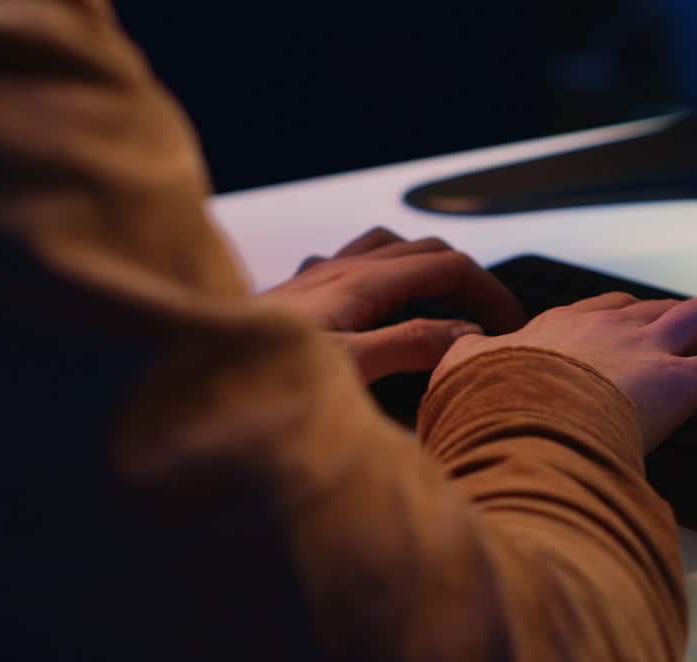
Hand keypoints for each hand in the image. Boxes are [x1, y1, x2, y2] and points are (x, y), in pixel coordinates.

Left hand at [260, 227, 525, 381]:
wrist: (181, 376)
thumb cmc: (259, 378)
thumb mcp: (350, 368)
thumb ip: (412, 346)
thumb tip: (468, 334)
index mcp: (360, 282)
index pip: (450, 266)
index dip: (492, 292)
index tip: (515, 327)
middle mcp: (339, 269)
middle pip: (426, 250)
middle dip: (468, 279)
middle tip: (492, 321)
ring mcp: (315, 278)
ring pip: (388, 249)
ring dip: (425, 268)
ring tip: (445, 305)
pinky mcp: (295, 294)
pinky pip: (350, 264)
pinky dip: (382, 276)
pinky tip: (374, 307)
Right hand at [432, 291, 696, 451]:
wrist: (514, 417)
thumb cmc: (489, 403)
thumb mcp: (460, 373)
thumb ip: (463, 357)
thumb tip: (455, 354)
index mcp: (562, 326)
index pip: (609, 310)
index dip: (632, 325)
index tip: (640, 345)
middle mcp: (610, 326)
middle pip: (665, 307)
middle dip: (689, 328)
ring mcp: (646, 349)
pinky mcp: (678, 380)